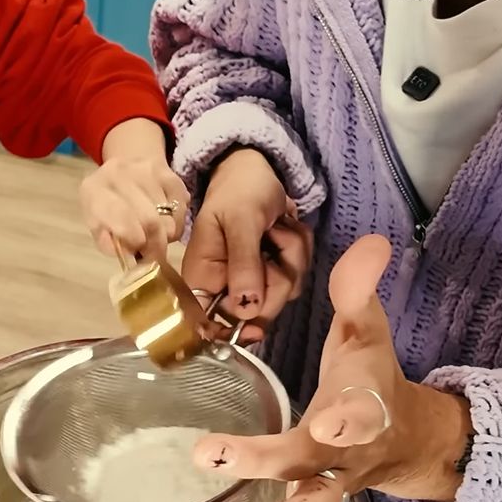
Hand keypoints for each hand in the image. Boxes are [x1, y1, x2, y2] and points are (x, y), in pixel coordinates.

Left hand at [82, 119, 188, 259]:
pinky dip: (177, 223)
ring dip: (167, 235)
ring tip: (156, 236)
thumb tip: (128, 254)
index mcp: (94, 189)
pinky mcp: (170, 173)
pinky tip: (166, 221)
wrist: (126, 163)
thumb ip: (106, 242)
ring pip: (169, 217)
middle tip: (154, 255)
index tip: (140, 254)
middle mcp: (119, 174)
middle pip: (150, 220)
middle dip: (155, 245)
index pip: (121, 219)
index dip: (135, 241)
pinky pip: (182, 208)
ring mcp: (147, 170)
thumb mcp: (96, 223)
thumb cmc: (107, 203)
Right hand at [182, 147, 312, 339]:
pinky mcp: (274, 273)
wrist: (256, 170)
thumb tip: (246, 308)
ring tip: (278, 227)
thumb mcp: (240, 221)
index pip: (208, 323)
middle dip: (276, 278)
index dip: (232, 332)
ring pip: (283, 294)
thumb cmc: (239, 191)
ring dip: (291, 257)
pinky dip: (299, 251)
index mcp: (202, 279)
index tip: (254, 329)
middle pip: (257, 314)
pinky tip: (286, 229)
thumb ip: (243, 263)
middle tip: (273, 242)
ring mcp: (253, 282)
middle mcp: (225, 287)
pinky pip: (297, 278)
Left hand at [191, 235, 470, 501]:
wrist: (410, 431)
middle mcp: (349, 446)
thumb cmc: (370, 374)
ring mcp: (342, 480)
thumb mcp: (366, 330)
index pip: (354, 407)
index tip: (326, 422)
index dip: (345, 416)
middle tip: (224, 461)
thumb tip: (373, 241)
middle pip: (314, 457)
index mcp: (357, 399)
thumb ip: (358, 291)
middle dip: (272, 460)